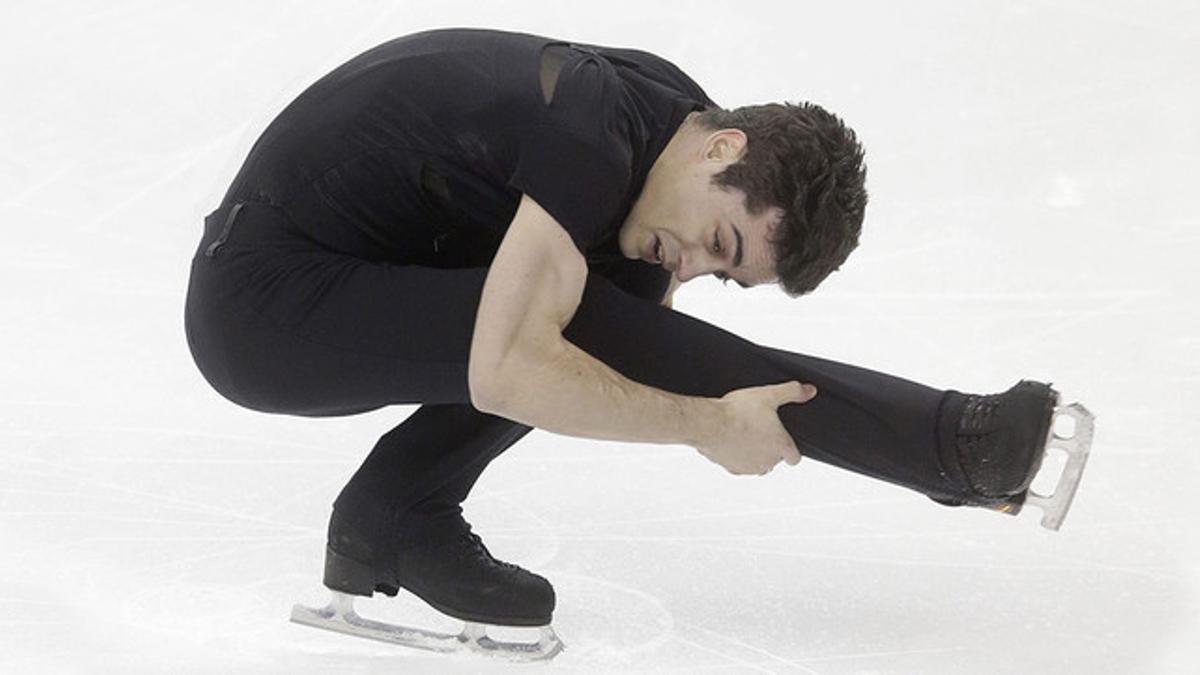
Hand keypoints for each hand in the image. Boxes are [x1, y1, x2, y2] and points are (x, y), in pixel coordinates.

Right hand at [694, 381, 815, 474]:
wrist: (709, 424)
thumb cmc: (737, 412)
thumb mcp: (769, 394)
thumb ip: (792, 392)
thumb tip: (809, 391)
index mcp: (781, 446)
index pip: (795, 458)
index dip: (791, 449)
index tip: (783, 440)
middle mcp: (768, 462)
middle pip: (774, 459)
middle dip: (769, 447)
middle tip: (758, 428)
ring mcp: (749, 467)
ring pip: (757, 464)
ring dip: (753, 453)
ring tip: (743, 433)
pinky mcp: (732, 469)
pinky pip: (738, 465)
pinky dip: (736, 456)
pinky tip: (730, 441)